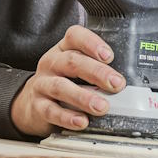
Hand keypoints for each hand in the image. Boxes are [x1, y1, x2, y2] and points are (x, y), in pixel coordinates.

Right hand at [10, 25, 125, 136]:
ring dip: (84, 97)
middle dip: (97, 72)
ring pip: (60, 87)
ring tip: (102, 106)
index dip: (92, 43)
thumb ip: (97, 69)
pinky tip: (82, 121)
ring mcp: (42, 84)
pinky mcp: (36, 105)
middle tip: (116, 84)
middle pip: (72, 62)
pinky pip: (51, 110)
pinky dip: (67, 117)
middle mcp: (51, 63)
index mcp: (63, 49)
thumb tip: (126, 81)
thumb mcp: (75, 68)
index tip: (109, 56)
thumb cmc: (62, 80)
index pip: (75, 36)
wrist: (30, 101)